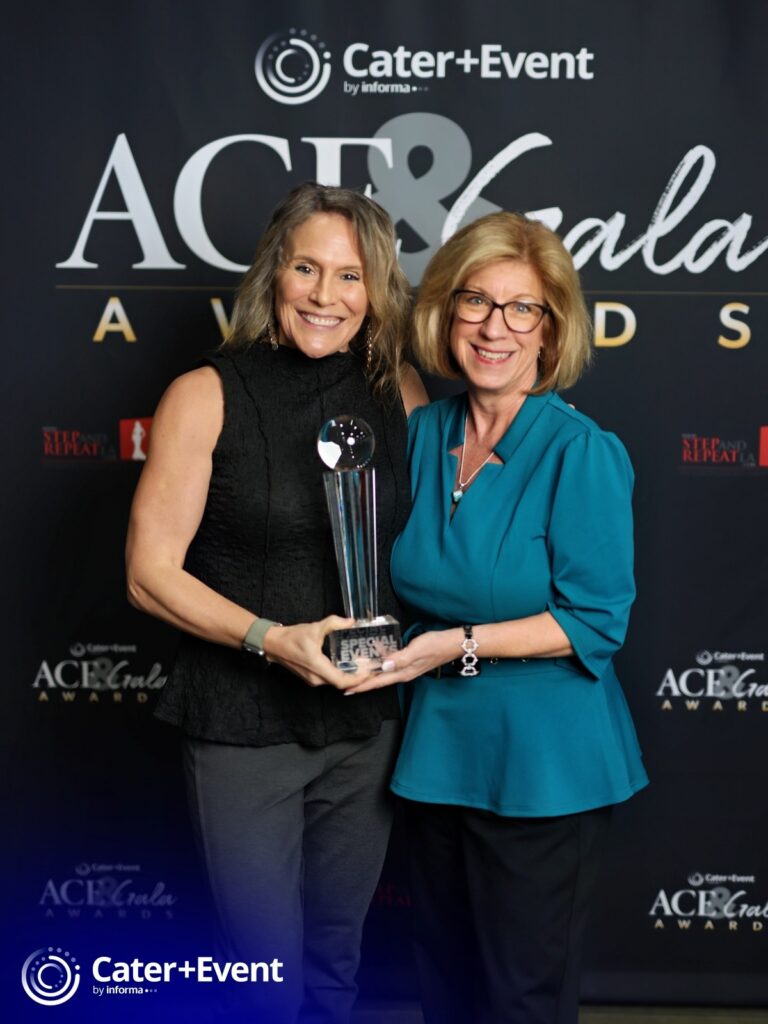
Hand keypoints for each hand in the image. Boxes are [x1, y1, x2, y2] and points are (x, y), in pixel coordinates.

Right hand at [262, 616, 377, 689]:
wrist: (273, 644)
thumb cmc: (292, 637)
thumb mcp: (314, 628)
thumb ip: (334, 623)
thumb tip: (351, 621)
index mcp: (317, 667)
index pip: (341, 681)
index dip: (358, 680)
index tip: (370, 673)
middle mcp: (316, 678)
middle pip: (341, 683)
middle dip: (357, 678)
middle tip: (371, 669)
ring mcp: (313, 680)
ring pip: (335, 682)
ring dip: (349, 677)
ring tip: (363, 667)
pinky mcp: (311, 678)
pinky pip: (329, 679)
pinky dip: (340, 675)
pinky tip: (348, 666)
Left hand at [344, 628, 462, 693]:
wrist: (454, 643)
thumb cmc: (436, 644)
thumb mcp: (417, 650)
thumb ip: (400, 658)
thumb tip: (383, 666)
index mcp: (403, 672)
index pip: (378, 681)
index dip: (362, 686)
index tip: (347, 690)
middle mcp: (404, 673)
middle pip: (379, 681)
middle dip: (363, 684)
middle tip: (346, 684)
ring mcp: (407, 669)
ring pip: (384, 675)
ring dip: (370, 677)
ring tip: (356, 676)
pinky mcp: (410, 663)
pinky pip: (390, 667)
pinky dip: (380, 667)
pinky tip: (375, 662)